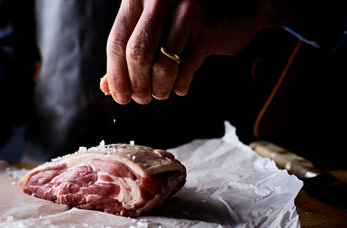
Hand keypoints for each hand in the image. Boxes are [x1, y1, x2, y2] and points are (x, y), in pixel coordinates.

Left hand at [101, 0, 279, 103]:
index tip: (120, 96)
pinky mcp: (208, 28)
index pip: (116, 42)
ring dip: (159, 89)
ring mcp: (186, 11)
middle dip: (137, 86)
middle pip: (136, 56)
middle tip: (142, 99)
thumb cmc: (190, 19)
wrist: (239, 6)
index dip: (116, 75)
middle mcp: (160, 0)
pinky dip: (180, 85)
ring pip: (162, 67)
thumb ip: (129, 52)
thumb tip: (107, 87)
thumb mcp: (154, 28)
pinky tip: (180, 86)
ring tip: (162, 92)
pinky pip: (185, 70)